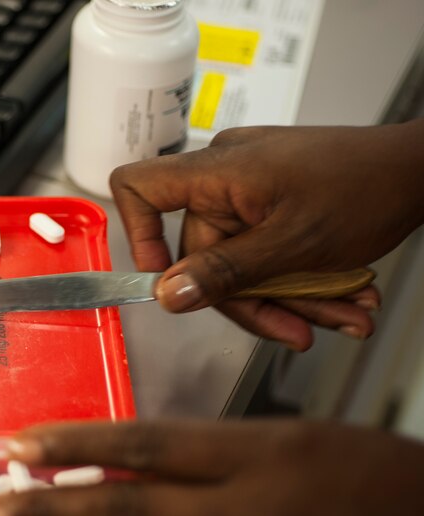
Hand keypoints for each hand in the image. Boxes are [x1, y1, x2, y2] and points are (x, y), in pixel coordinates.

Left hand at [0, 420, 423, 515]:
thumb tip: (141, 462)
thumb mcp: (293, 441)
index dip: (77, 446)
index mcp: (259, 455)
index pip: (146, 444)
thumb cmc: (377, 478)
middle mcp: (247, 515)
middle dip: (48, 508)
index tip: (23, 447)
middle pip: (129, 506)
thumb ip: (214, 453)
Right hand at [110, 121, 423, 349]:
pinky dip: (296, 277)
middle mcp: (225, 175)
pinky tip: (337, 295)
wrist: (422, 169)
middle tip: (297, 327)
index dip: (140, 237)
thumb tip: (168, 293)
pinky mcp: (270, 200)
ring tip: (338, 313)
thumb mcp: (292, 244)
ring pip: (240, 260)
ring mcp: (249, 188)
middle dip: (254, 297)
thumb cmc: (368, 187)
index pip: (139, 188)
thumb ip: (225, 272)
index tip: (168, 281)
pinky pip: (263, 250)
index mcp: (218, 171)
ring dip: (287, 296)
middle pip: (204, 252)